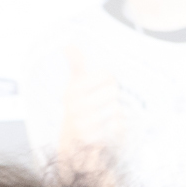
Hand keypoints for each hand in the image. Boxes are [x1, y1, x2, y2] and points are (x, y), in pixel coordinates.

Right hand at [55, 43, 121, 175]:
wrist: (71, 143)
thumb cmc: (78, 109)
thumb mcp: (75, 85)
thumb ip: (75, 64)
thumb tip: (68, 44)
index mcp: (73, 90)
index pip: (107, 75)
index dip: (109, 80)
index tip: (100, 87)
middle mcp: (75, 106)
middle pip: (113, 91)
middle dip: (111, 98)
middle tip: (101, 105)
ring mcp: (83, 123)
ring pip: (117, 109)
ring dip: (114, 114)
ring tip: (102, 118)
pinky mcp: (93, 139)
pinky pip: (118, 125)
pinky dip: (116, 128)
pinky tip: (105, 130)